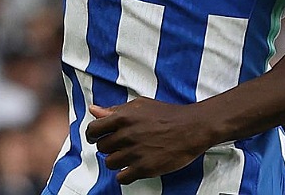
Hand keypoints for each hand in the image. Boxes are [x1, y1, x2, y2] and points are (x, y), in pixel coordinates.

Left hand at [85, 97, 212, 183]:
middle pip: (101, 147)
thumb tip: (94, 110)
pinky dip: (124, 175)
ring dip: (116, 161)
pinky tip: (132, 169)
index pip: (94, 129)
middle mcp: (126, 135)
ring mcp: (135, 152)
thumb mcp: (140, 106)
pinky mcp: (144, 168)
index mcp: (123, 117)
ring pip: (109, 163)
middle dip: (108, 147)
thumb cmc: (168, 115)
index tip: (95, 138)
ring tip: (128, 156)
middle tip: (119, 146)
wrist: (192, 128)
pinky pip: (122, 178)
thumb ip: (115, 110)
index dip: (92, 135)